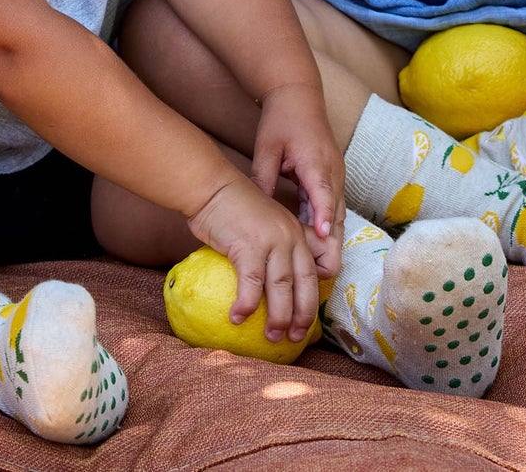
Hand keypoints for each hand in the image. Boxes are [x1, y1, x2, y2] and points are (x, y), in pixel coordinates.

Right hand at [187, 174, 322, 344]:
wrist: (211, 186)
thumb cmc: (232, 207)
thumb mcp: (265, 224)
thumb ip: (272, 247)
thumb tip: (269, 284)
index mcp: (296, 232)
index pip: (315, 270)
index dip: (313, 298)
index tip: (306, 319)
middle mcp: (289, 236)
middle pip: (304, 284)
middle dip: (302, 315)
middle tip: (294, 338)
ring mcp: (271, 241)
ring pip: (282, 288)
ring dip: (278, 318)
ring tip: (271, 337)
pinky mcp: (249, 246)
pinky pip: (251, 284)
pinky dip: (246, 305)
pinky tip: (237, 318)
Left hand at [249, 83, 345, 277]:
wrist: (299, 94)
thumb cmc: (281, 119)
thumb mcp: (267, 147)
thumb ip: (264, 177)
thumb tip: (258, 209)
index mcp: (315, 161)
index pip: (323, 193)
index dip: (323, 218)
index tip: (322, 239)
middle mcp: (332, 171)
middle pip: (337, 213)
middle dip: (332, 243)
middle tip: (323, 273)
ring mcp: (335, 174)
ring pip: (338, 214)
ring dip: (331, 240)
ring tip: (320, 271)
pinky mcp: (332, 177)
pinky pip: (333, 207)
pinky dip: (327, 227)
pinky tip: (317, 248)